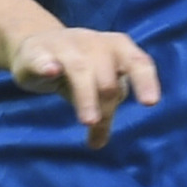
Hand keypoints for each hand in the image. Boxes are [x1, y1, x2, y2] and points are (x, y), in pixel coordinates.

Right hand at [8, 25, 158, 148]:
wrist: (36, 43)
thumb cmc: (78, 67)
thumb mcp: (96, 88)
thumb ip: (103, 114)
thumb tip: (98, 144)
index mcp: (117, 48)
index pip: (137, 62)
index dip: (145, 81)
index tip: (150, 103)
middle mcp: (94, 43)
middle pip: (107, 75)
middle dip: (105, 101)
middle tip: (95, 123)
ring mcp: (65, 45)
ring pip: (80, 68)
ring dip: (86, 95)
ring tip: (88, 121)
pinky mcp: (37, 52)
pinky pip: (43, 58)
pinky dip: (47, 64)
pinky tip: (51, 71)